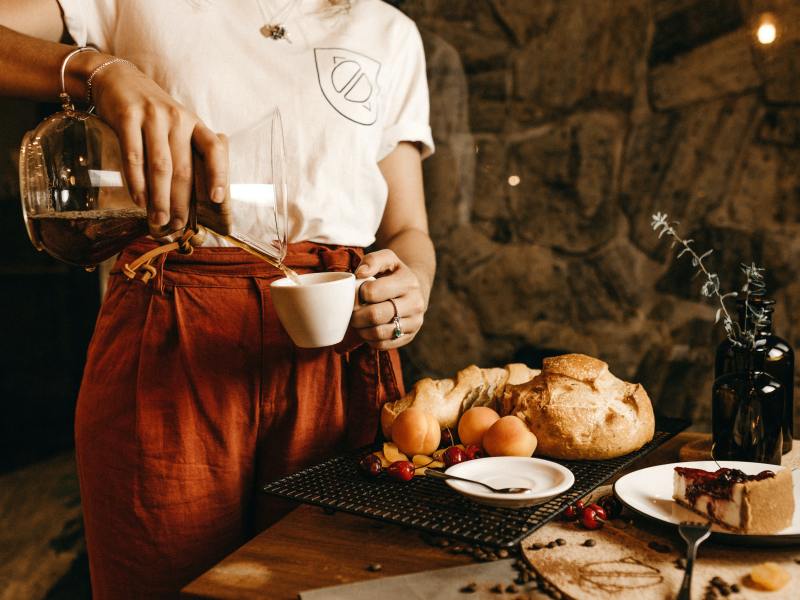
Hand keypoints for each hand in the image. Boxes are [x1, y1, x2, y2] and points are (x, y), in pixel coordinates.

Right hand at [90, 59, 226, 235]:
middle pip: (183, 168)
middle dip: (181, 201)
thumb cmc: (150, 114)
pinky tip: (139, 200)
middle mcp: (177, 119)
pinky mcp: (127, 117)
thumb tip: (187, 199)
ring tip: (158, 220)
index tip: (216, 198)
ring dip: (160, 198)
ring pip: (160, 166)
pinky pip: (133, 156)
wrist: (116, 79)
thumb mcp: (174, 126)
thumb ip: (183, 153)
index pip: (214, 150)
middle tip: (176, 224)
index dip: (218, 174)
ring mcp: (152, 117)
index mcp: (194, 124)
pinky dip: (136, 182)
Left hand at [350, 249, 426, 349]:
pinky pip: (383, 345)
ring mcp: (414, 322)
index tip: (357, 293)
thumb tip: (359, 274)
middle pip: (374, 315)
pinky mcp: (409, 337)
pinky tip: (368, 329)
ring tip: (359, 321)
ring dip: (361, 329)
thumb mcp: (387, 259)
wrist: (416, 289)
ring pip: (378, 333)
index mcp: (408, 282)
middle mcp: (415, 303)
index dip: (358, 294)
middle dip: (356, 315)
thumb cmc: (394, 274)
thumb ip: (372, 260)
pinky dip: (370, 340)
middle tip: (352, 311)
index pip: (372, 292)